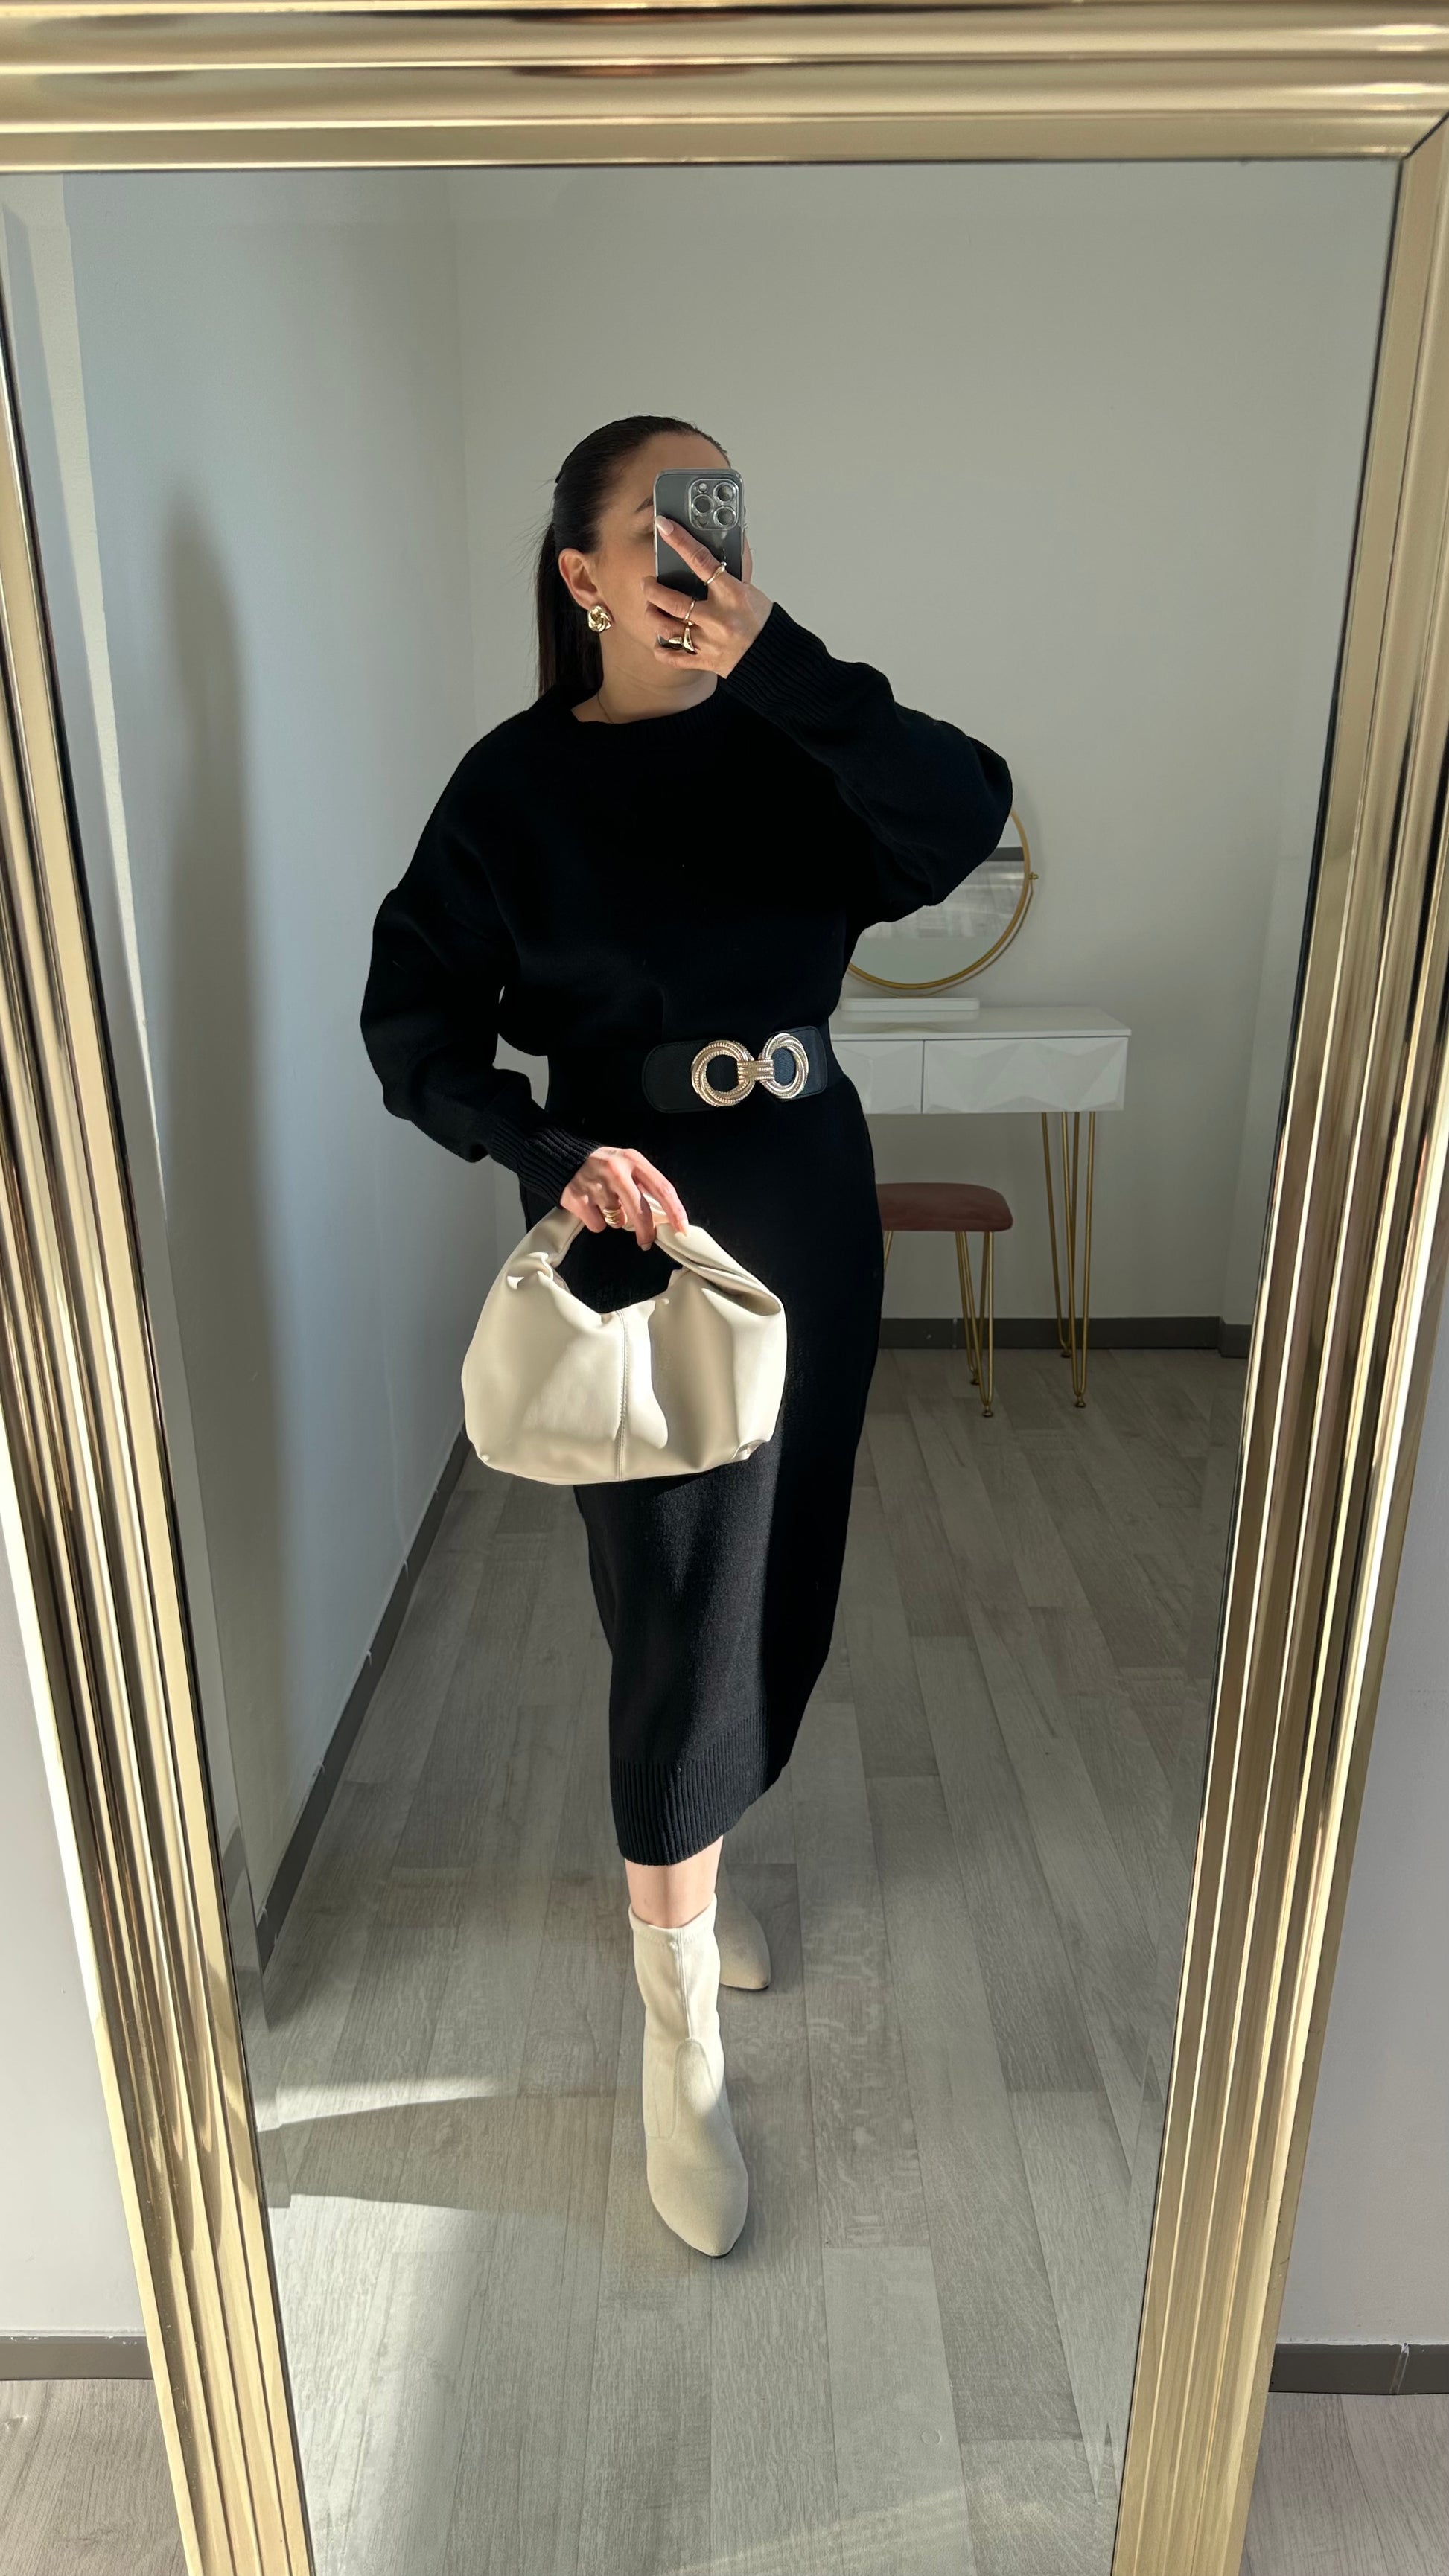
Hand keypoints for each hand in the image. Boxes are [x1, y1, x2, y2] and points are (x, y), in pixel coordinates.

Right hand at [561, 1146, 688, 1249]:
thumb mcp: (627, 1163)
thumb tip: (664, 1216)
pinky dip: (597, 1221)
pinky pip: (598, 1225)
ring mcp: (597, 1185)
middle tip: (646, 1242)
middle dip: (647, 1232)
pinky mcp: (579, 1199)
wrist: (564, 1159)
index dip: (675, 1211)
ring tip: (605, 1203)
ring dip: (615, 1219)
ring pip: (618, 1221)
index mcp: (633, 1160)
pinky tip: (591, 1207)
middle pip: (641, 1212)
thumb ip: (644, 1184)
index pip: (662, 1188)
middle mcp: (616, 1171)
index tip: (681, 1228)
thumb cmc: (603, 1165)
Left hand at [644, 518, 770, 672]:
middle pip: (674, 601)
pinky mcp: (705, 660)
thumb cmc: (761, 621)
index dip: (680, 541)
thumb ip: (729, 572)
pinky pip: (675, 658)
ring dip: (652, 615)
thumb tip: (724, 542)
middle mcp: (718, 618)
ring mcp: (709, 642)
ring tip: (650, 607)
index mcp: (732, 595)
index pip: (701, 561)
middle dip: (653, 590)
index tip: (664, 527)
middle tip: (647, 582)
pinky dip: (662, 649)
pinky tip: (659, 640)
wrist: (773, 656)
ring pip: (668, 628)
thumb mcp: (748, 590)